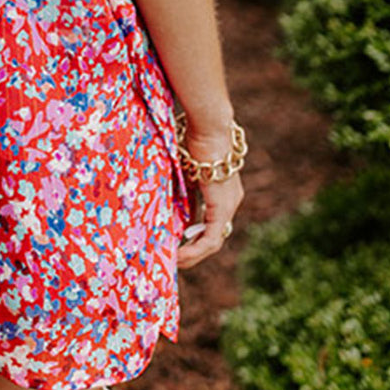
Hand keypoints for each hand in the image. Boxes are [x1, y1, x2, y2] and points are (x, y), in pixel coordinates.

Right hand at [175, 120, 244, 268]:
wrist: (208, 127)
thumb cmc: (192, 137)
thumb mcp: (182, 167)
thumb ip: (178, 185)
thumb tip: (159, 193)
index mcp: (222, 191)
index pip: (210, 221)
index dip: (193, 236)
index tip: (175, 243)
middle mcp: (230, 200)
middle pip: (213, 235)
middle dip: (193, 251)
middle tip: (173, 260)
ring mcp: (228, 205)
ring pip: (213, 241)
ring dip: (193, 255)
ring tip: (174, 262)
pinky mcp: (222, 207)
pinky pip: (210, 238)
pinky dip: (195, 250)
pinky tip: (179, 256)